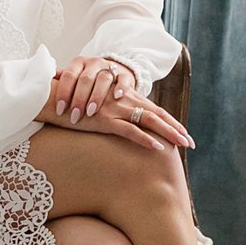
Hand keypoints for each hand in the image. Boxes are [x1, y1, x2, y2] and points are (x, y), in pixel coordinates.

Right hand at [43, 78, 193, 151]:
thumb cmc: (74, 104)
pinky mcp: (105, 120)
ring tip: (182, 144)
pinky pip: (130, 131)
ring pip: (149, 122)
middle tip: (191, 142)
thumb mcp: (97, 107)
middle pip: (157, 115)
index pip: (153, 110)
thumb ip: (111, 112)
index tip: (184, 134)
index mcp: (124, 98)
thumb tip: (122, 126)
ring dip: (168, 134)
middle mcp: (124, 101)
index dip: (170, 121)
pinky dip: (145, 139)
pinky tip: (158, 147)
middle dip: (175, 129)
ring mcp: (116, 110)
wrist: (54, 96)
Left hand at [45, 55, 138, 125]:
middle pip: (85, 79)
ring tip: (92, 112)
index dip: (63, 93)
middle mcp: (93, 63)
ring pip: (103, 79)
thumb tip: (37, 88)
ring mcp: (110, 67)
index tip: (59, 110)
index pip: (68, 76)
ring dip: (97, 96)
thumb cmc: (87, 80)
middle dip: (79, 99)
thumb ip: (59, 82)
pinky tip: (116, 97)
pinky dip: (120, 87)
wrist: (114, 71)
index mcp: (78, 63)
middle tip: (75, 116)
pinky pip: (123, 79)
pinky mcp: (125, 74)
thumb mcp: (73, 78)